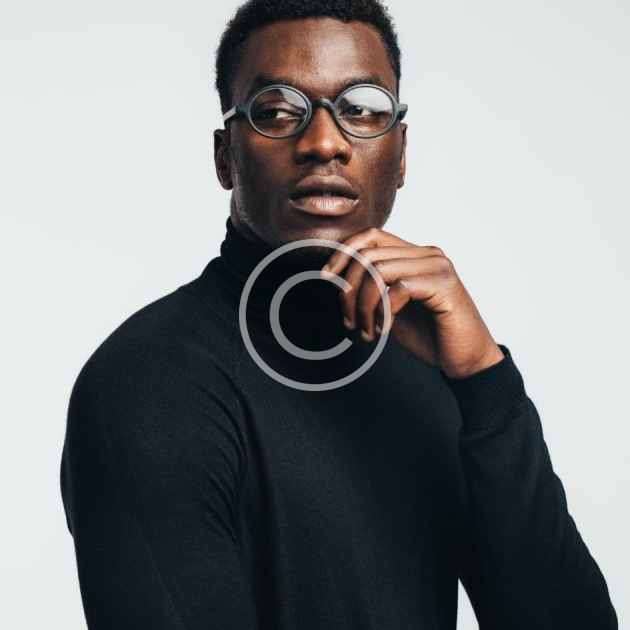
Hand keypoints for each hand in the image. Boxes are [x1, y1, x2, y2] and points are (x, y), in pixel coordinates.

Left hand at [320, 227, 504, 378]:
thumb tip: (337, 280)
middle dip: (349, 289)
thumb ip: (373, 289)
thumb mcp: (391, 308)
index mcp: (415, 254)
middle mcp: (427, 254)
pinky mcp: (444, 285)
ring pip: (379, 271)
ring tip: (366, 331)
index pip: (371, 236)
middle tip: (349, 321)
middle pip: (369, 254)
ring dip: (364, 306)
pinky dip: (384, 312)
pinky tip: (385, 331)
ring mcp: (438, 267)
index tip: (327, 278)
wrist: (466, 361)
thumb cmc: (431, 335)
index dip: (343, 253)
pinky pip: (398, 288)